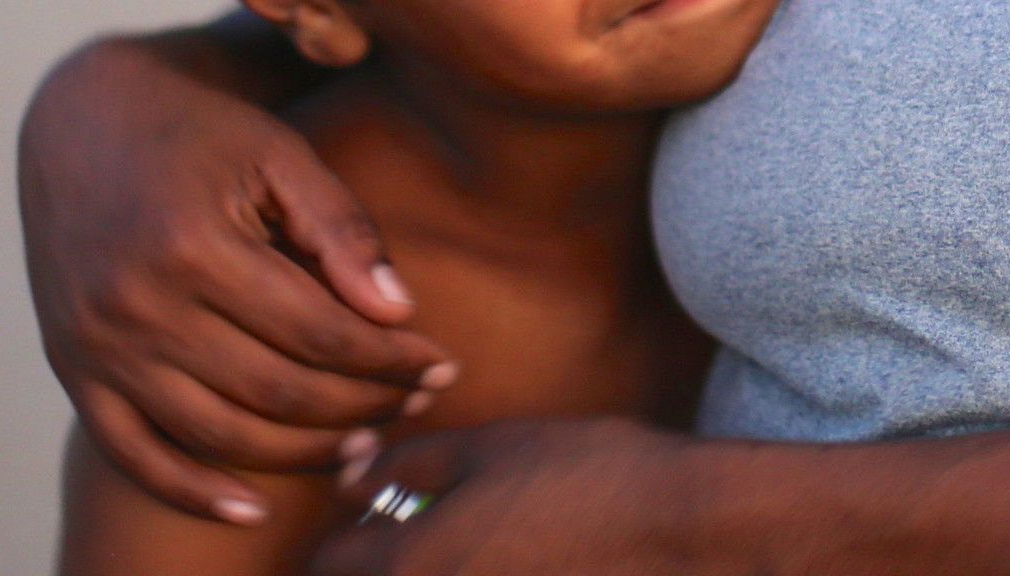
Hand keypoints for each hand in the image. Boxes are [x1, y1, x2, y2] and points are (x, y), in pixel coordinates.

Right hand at [20, 33, 453, 522]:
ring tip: (364, 446)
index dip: (389, 358)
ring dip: (302, 455)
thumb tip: (401, 313)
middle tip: (415, 403)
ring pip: (219, 435)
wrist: (82, 117)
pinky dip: (195, 493)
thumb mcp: (278, 153)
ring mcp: (97, 347)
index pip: (318, 331)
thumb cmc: (200, 131)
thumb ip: (342, 228)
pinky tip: (255, 509)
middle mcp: (136, 306)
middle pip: (275, 391)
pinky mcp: (73, 370)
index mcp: (192, 245)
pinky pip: (136, 457)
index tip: (441, 364)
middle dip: (361, 406)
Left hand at [312, 417, 695, 575]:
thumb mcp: (492, 446)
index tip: (367, 522)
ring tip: (460, 554)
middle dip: (372, 568)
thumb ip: (409, 463)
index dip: (341, 537)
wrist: (683, 530)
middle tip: (404, 540)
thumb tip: (350, 478)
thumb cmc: (588, 476)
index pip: (326, 565)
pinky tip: (505, 564)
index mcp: (413, 563)